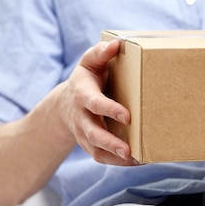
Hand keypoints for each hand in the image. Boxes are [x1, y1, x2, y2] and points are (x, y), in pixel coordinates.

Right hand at [56, 39, 137, 165]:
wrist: (67, 102)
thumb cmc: (87, 77)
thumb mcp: (90, 61)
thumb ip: (101, 52)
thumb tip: (117, 43)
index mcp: (82, 94)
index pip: (94, 103)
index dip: (109, 110)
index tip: (127, 116)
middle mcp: (81, 116)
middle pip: (93, 133)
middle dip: (110, 142)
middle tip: (128, 149)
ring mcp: (84, 133)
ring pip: (96, 149)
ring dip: (115, 157)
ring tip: (136, 159)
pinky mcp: (90, 144)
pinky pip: (100, 157)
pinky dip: (117, 162)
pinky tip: (137, 160)